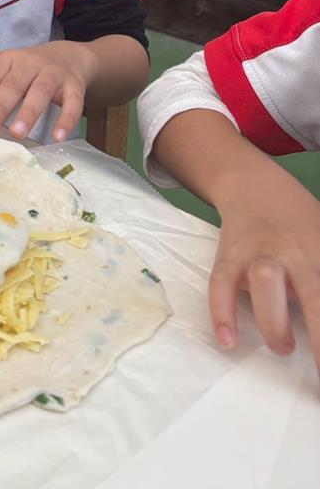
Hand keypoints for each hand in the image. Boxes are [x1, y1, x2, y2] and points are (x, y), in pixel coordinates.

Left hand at [0, 41, 96, 141]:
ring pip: (41, 92)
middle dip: (0, 105)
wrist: (69, 57)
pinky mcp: (75, 86)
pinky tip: (57, 137)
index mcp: (7, 61)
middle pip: (14, 85)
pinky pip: (73, 103)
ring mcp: (54, 74)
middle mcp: (30, 63)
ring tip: (18, 133)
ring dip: (29, 112)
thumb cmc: (26, 70)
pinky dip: (66, 119)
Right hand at [211, 167, 319, 374]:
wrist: (254, 184)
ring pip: (266, 284)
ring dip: (275, 321)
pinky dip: (221, 312)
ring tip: (284, 348)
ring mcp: (260, 253)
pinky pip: (221, 283)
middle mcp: (296, 253)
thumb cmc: (302, 220)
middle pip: (314, 297)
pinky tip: (227, 340)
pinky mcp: (229, 256)